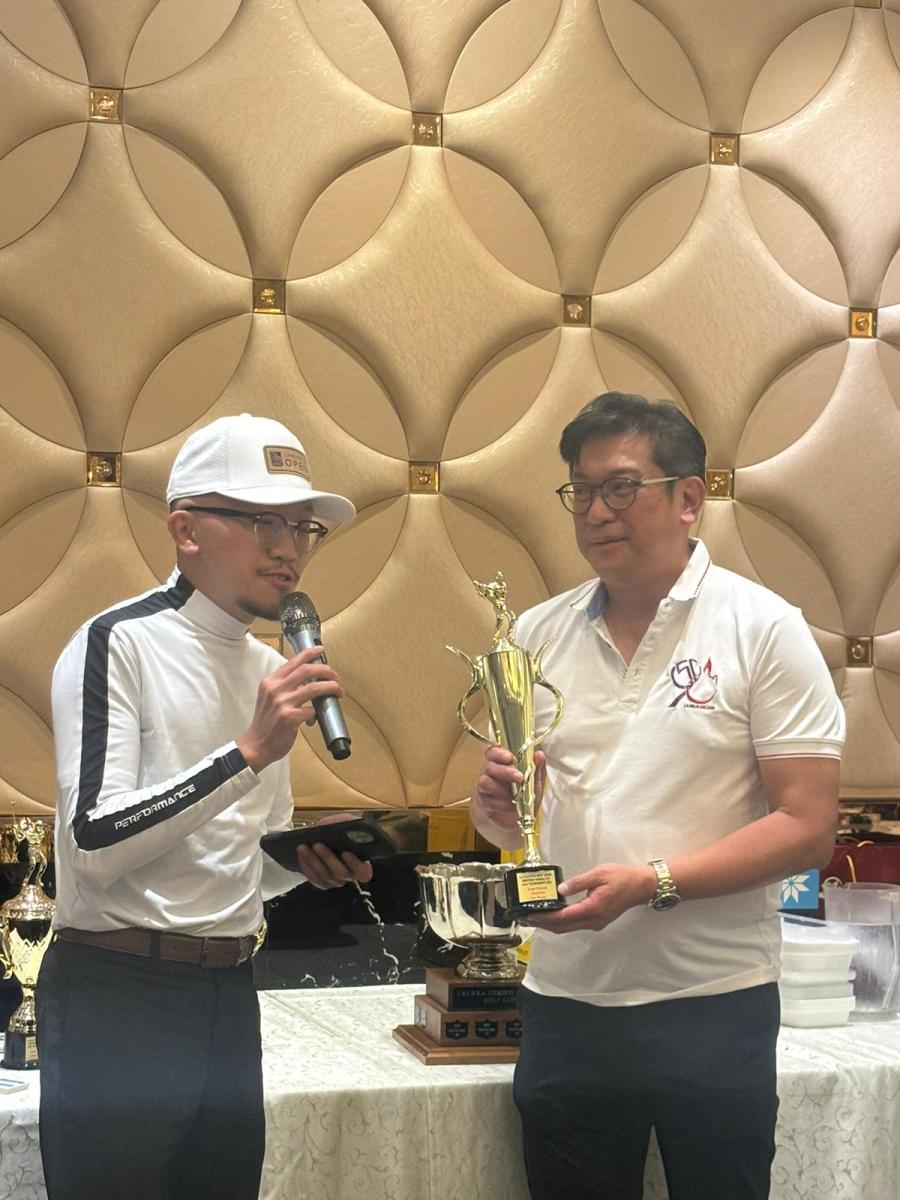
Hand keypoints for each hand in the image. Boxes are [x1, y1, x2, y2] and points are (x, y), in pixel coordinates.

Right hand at [237, 647, 344, 772]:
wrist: (256, 746)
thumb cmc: (265, 723)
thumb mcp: (269, 698)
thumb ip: (284, 687)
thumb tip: (309, 680)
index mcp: (270, 682)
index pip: (293, 662)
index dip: (310, 653)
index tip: (321, 650)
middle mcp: (275, 689)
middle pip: (307, 670)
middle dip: (326, 671)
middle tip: (336, 677)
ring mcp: (283, 703)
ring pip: (315, 687)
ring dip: (331, 688)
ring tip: (338, 692)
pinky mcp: (290, 718)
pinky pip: (312, 710)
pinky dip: (317, 713)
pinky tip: (312, 719)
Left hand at [295, 812, 373, 888]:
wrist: (326, 838)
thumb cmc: (340, 830)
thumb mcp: (346, 822)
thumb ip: (348, 822)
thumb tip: (346, 824)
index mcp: (362, 862)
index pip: (364, 872)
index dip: (356, 865)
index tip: (346, 853)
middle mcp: (350, 875)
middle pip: (340, 873)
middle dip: (328, 858)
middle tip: (317, 845)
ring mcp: (336, 881)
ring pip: (325, 876)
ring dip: (313, 860)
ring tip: (303, 847)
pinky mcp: (323, 883)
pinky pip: (314, 879)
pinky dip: (307, 867)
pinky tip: (301, 856)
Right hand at [472, 746, 545, 830]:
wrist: (517, 818)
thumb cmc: (525, 795)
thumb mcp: (535, 781)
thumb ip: (536, 767)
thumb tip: (539, 754)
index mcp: (501, 763)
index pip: (493, 752)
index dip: (498, 753)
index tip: (509, 757)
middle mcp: (489, 773)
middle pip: (489, 766)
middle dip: (505, 771)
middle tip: (519, 777)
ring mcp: (484, 788)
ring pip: (484, 782)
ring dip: (501, 789)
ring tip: (516, 796)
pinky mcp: (483, 803)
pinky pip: (488, 801)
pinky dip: (502, 804)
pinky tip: (512, 807)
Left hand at [522, 862, 655, 933]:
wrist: (641, 886)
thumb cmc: (621, 877)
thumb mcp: (598, 874)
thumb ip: (578, 882)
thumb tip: (560, 889)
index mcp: (592, 909)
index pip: (562, 918)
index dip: (544, 918)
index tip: (529, 916)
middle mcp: (593, 921)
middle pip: (563, 927)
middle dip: (542, 924)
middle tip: (525, 918)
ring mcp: (595, 923)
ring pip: (568, 928)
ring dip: (551, 925)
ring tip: (534, 917)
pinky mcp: (597, 921)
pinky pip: (575, 925)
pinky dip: (561, 922)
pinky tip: (553, 915)